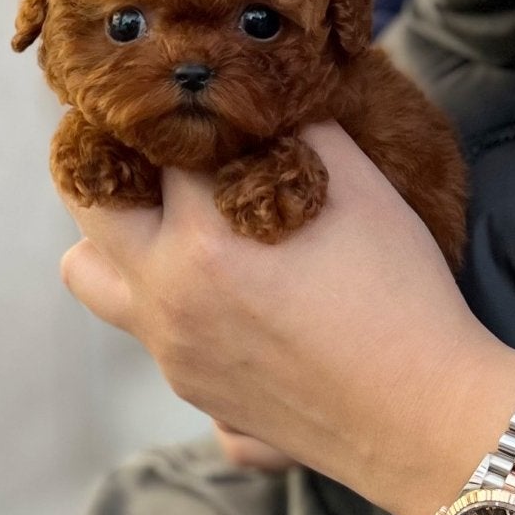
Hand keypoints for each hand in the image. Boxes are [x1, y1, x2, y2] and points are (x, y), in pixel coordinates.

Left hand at [59, 122, 514, 514]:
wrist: (427, 418)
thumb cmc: (402, 298)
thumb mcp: (360, 188)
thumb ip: (301, 130)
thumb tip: (268, 100)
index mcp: (202, 237)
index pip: (154, 142)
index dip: (175, 110)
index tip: (182, 96)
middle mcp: (167, 297)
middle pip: (87, 206)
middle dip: (112, 164)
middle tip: (154, 149)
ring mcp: (173, 352)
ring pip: (93, 280)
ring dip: (117, 243)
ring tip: (171, 224)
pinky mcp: (194, 393)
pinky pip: (146, 332)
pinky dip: (167, 300)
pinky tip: (226, 291)